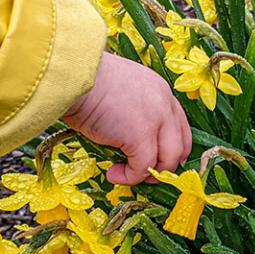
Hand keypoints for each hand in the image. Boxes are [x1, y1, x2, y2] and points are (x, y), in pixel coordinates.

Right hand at [63, 52, 191, 184]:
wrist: (74, 76)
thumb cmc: (86, 81)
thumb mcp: (121, 89)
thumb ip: (134, 108)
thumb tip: (128, 134)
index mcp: (160, 90)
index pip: (180, 124)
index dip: (175, 147)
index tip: (164, 160)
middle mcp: (164, 104)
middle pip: (180, 145)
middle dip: (166, 166)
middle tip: (147, 175)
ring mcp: (156, 120)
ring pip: (168, 159)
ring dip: (150, 174)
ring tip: (128, 175)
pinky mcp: (141, 136)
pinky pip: (143, 167)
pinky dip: (130, 177)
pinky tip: (113, 174)